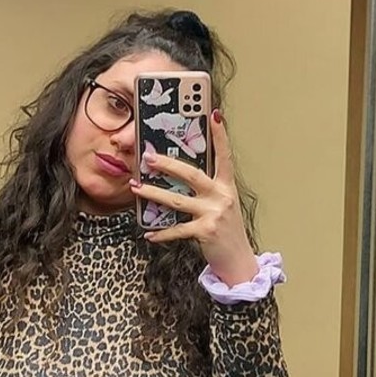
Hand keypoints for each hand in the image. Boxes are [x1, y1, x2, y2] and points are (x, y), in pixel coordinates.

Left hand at [130, 110, 257, 285]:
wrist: (239, 262)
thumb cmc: (227, 231)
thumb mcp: (221, 206)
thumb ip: (206, 190)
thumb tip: (178, 176)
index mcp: (227, 187)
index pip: (224, 155)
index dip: (220, 135)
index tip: (213, 114)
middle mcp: (222, 197)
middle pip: (192, 174)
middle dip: (168, 164)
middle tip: (148, 157)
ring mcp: (214, 214)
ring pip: (177, 200)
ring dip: (153, 194)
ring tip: (136, 188)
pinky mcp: (205, 231)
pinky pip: (177, 229)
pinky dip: (161, 233)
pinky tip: (148, 233)